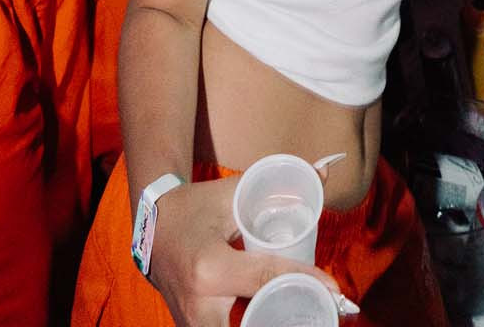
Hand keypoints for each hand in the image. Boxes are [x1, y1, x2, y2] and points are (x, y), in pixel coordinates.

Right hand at [147, 179, 344, 326]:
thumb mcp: (229, 194)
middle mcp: (200, 305)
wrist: (150, 229)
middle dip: (283, 317)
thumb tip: (322, 171)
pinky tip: (272, 317)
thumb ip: (275, 185)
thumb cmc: (193, 209)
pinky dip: (251, 325)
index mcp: (210, 269)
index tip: (333, 287)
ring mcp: (192, 326)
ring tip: (300, 312)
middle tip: (318, 309)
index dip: (304, 279)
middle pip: (254, 324)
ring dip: (267, 321)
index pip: (266, 277)